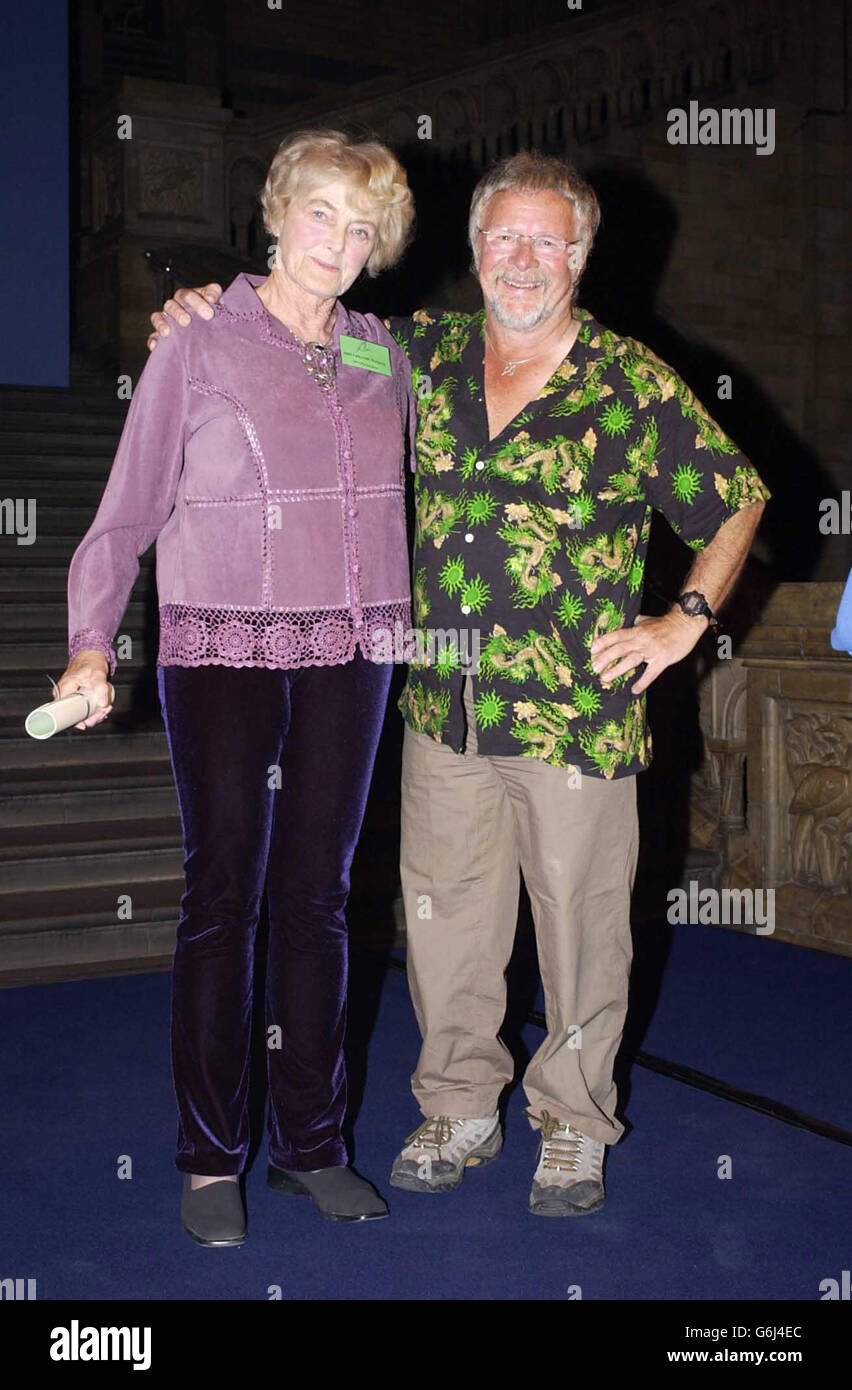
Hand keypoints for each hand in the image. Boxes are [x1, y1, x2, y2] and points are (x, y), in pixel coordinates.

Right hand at [54, 652, 113, 729]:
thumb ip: (101, 688)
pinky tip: (101, 708)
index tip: (89, 722)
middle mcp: (63, 695)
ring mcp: (69, 696)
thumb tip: (102, 704)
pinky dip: (93, 710)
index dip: (77, 722)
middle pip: (73, 716)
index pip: (65, 713)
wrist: (91, 655)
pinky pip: (83, 708)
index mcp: (63, 690)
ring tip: (105, 709)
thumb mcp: (98, 674)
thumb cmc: (91, 662)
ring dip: (94, 715)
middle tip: (102, 713)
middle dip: (90, 718)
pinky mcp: (76, 697)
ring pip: (79, 714)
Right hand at [146, 283, 222, 350]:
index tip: (209, 314)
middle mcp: (174, 306)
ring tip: (167, 332)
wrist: (210, 329)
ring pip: (158, 317)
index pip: (188, 295)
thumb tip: (212, 299)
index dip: (197, 303)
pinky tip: (154, 346)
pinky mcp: (161, 335)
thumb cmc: (213, 314)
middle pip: (170, 305)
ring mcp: (166, 320)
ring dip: (161, 324)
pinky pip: (154, 336)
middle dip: (178, 313)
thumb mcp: (217, 301)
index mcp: (187, 297)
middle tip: (187, 321)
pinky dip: (153, 340)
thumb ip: (214, 294)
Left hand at [590, 609, 708, 694]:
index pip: (616, 636)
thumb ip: (635, 624)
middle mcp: (641, 639)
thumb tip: (626, 624)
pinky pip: (650, 673)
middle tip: (593, 668)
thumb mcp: (646, 620)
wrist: (686, 624)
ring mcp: (652, 650)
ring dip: (617, 670)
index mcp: (636, 630)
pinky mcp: (662, 659)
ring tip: (605, 678)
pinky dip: (642, 682)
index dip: (603, 643)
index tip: (591, 650)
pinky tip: (634, 690)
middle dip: (604, 659)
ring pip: (631, 660)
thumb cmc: (665, 623)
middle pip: (619, 649)